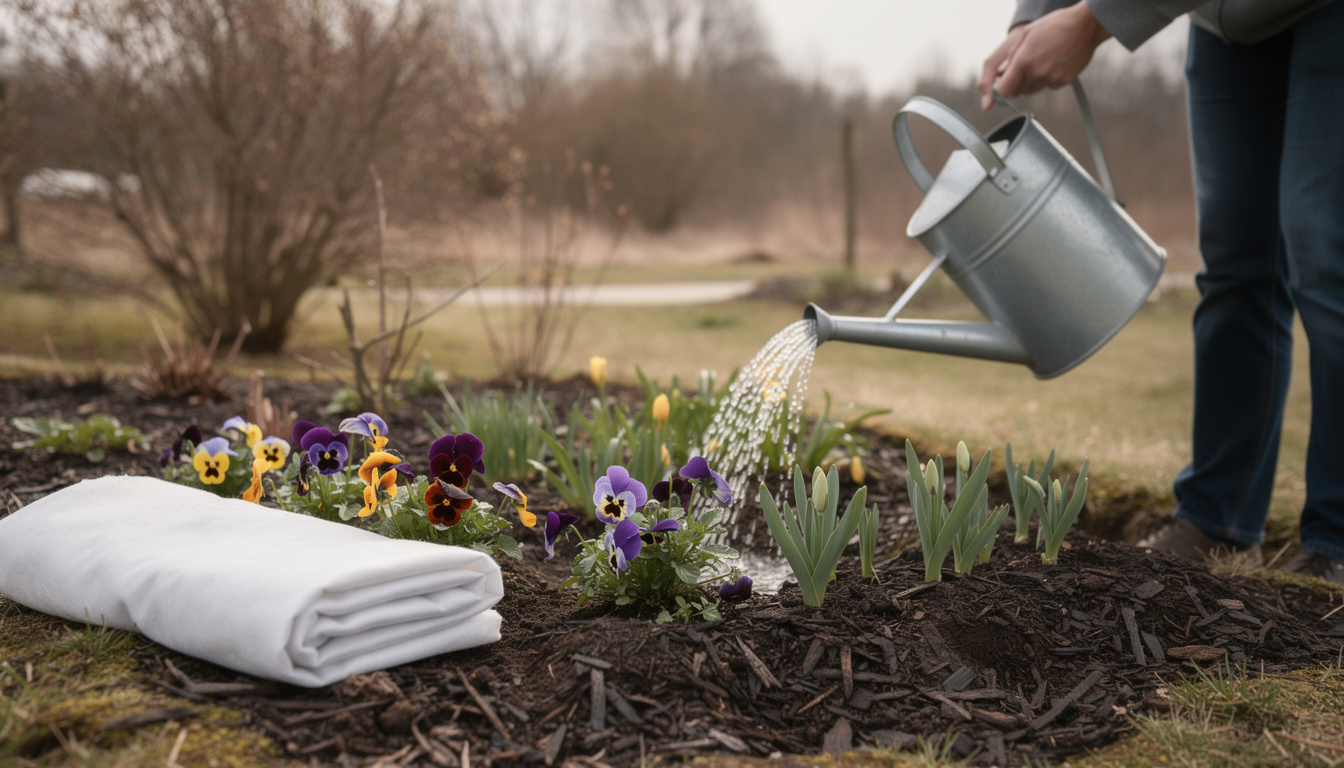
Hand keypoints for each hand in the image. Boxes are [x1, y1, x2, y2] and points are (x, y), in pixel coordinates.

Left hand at [977, 3, 1111, 109]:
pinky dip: (1049, 79)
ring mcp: (1051, 79)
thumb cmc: (1056, 25)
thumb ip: (1012, 55)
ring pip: (1033, 89)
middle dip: (1018, 83)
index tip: (1004, 84)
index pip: (1005, 90)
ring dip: (1033, 81)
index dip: (1002, 88)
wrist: (1085, 26)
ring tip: (1042, 62)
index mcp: (1024, 61)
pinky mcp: (1063, 81)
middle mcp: (1036, 73)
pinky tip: (1054, 64)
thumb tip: (1001, 72)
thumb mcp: (1027, 33)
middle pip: (1019, 91)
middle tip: (1026, 67)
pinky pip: (1049, 86)